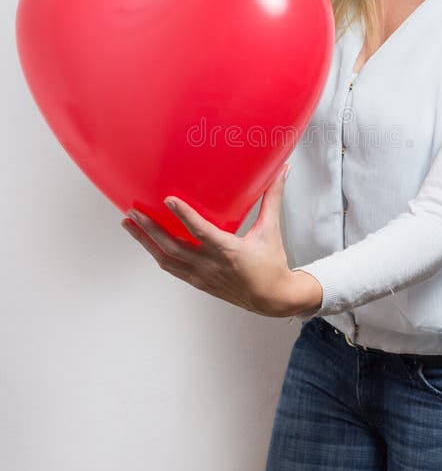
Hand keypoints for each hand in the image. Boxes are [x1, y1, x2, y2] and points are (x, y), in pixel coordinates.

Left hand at [120, 165, 322, 318]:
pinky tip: (148, 242)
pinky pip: (172, 268)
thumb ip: (273, 200)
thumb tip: (282, 173)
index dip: (184, 215)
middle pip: (173, 246)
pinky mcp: (199, 282)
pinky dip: (158, 253)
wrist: (273, 298)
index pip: (202, 231)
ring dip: (146, 242)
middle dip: (150, 229)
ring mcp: (202, 276)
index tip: (167, 200)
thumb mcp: (271, 230)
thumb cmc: (272, 263)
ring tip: (129, 225)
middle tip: (132, 212)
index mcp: (230, 251)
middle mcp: (212, 265)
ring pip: (167, 259)